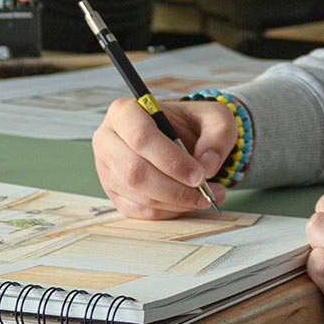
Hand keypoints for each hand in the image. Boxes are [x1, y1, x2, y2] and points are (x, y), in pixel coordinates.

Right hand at [91, 98, 234, 218]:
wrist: (181, 135)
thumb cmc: (192, 123)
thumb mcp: (215, 118)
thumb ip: (218, 136)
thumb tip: (207, 166)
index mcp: (125, 111)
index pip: (141, 137)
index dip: (171, 160)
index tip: (199, 175)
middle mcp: (107, 139)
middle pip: (135, 171)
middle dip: (174, 188)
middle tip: (205, 191)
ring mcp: (106, 168)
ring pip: (138, 194)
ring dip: (175, 202)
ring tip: (205, 197)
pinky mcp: (114, 192)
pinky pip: (139, 210)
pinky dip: (167, 211)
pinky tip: (188, 203)